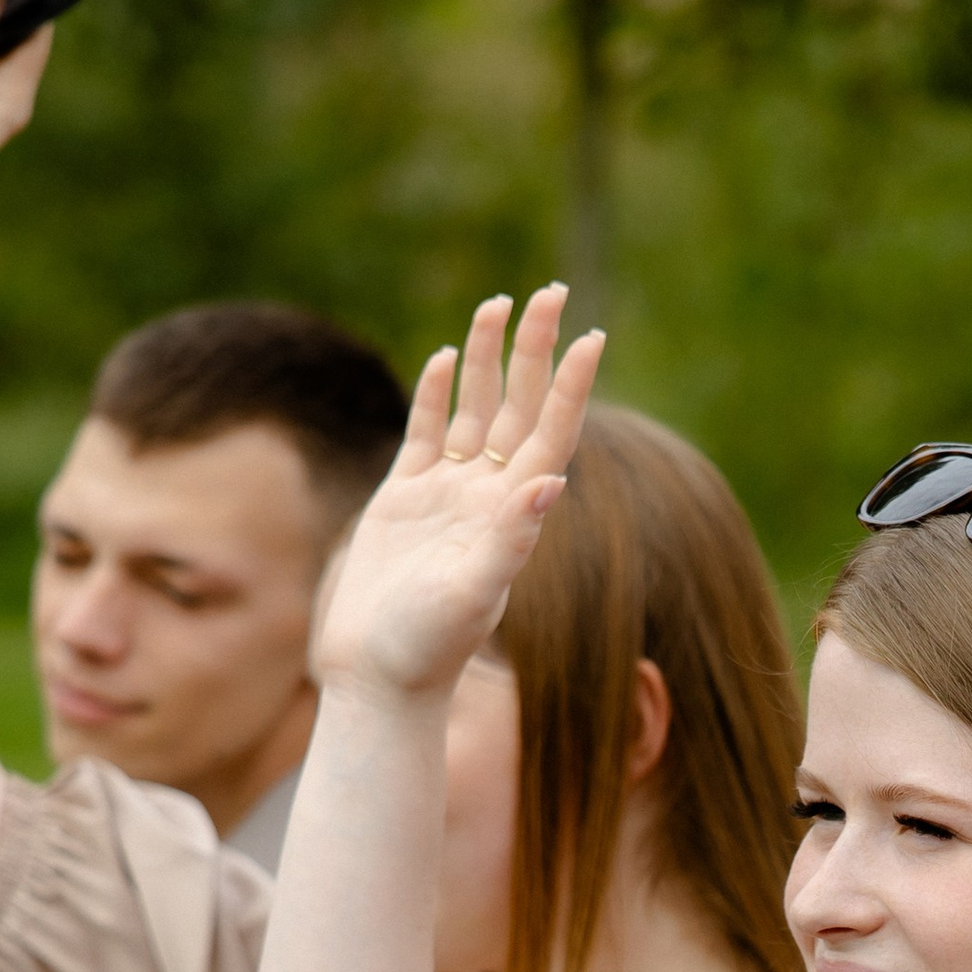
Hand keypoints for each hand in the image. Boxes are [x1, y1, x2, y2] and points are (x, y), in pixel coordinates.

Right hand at [313, 289, 603, 700]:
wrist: (378, 678)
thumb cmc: (427, 648)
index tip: (592, 337)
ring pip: (474, 410)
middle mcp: (487, 498)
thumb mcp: (472, 595)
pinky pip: (427, 435)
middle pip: (518, 407)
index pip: (552, 434)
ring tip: (500, 303)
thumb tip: (551, 482)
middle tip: (552, 292)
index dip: (572, 386)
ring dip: (486, 359)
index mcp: (513, 514)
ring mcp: (446, 496)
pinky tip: (445, 359)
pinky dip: (437, 397)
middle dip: (534, 350)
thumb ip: (511, 539)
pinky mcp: (403, 502)